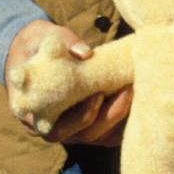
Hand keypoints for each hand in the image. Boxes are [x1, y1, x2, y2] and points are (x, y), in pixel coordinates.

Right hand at [5, 19, 131, 146]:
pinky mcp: (88, 124)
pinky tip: (139, 102)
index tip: (98, 94)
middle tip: (128, 90)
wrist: (35, 49)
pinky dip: (125, 122)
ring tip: (135, 91)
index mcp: (33, 114)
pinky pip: (109, 132)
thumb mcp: (43, 37)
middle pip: (85, 135)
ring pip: (100, 136)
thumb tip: (86, 53)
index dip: (81, 116)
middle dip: (109, 115)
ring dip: (120, 118)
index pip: (58, 129)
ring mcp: (71, 129)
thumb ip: (62, 42)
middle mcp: (52, 127)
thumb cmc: (38, 44)